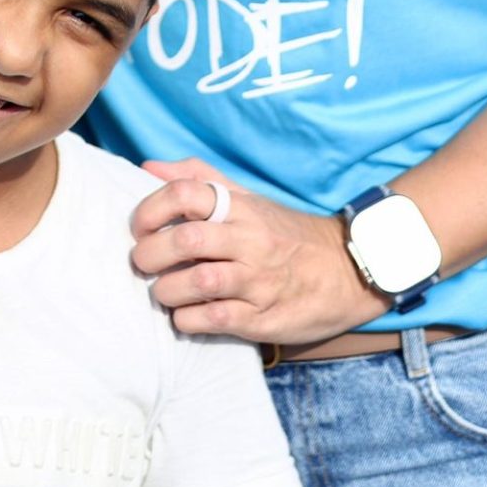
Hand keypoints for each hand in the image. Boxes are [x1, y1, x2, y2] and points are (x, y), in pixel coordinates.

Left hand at [131, 158, 388, 345]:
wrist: (347, 270)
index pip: (187, 193)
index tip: (139, 227)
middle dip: (152, 253)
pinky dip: (190, 320)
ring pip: (200, 282)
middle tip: (141, 262)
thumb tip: (148, 166)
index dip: (151, 208)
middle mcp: (249, 240)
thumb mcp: (246, 198)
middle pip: (188, 239)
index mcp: (241, 208)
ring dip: (167, 290)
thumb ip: (198, 179)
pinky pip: (218, 319)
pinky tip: (184, 317)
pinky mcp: (266, 318)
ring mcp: (258, 280)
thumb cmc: (283, 232)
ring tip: (161, 292)